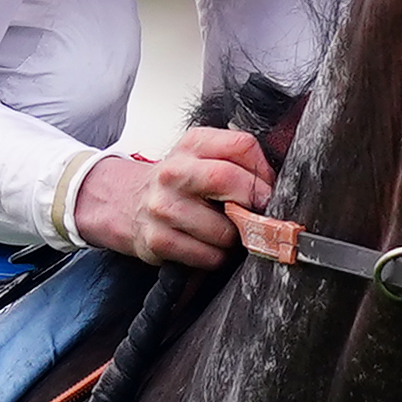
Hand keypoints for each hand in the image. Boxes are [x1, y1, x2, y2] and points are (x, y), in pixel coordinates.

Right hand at [67, 125, 271, 265]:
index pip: (242, 145)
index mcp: (192, 144)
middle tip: (254, 215)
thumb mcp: (202, 157)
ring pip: (224, 230)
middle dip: (252, 204)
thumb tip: (273, 188)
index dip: (263, 172)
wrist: (127, 204)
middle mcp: (174, 172)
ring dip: (233, 238)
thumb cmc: (176, 184)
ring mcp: (163, 207)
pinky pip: (208, 256)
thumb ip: (238, 162)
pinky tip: (206, 246)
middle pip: (229, 180)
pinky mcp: (158, 240)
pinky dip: (215, 256)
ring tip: (223, 231)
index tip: (265, 190)